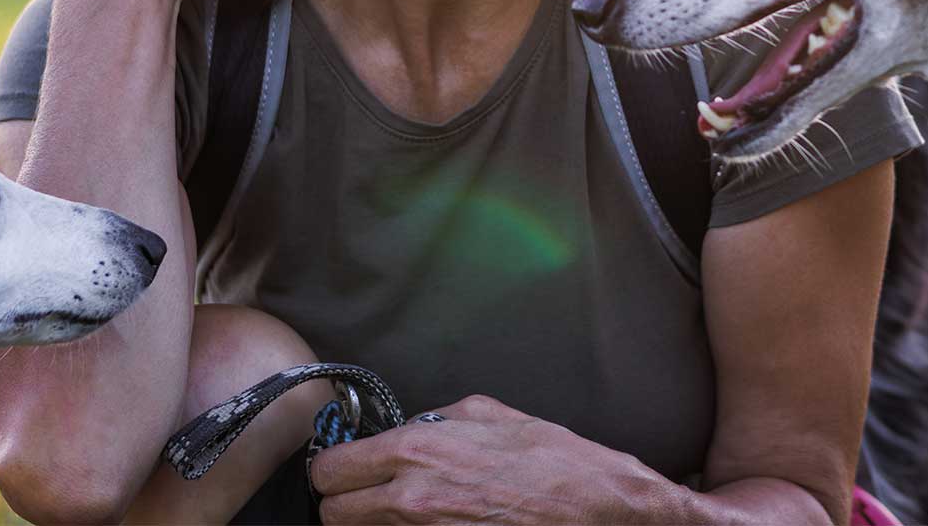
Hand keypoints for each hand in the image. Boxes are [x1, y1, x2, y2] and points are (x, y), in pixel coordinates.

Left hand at [312, 395, 665, 524]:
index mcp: (417, 449)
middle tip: (365, 491)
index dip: (333, 468)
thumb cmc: (553, 461)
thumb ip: (437, 419)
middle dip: (343, 501)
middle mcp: (410, 497)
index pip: (332, 469)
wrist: (595, 510)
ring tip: (399, 507)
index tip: (344, 466)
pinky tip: (431, 522)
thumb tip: (413, 427)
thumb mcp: (488, 413)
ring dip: (371, 522)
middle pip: (333, 514)